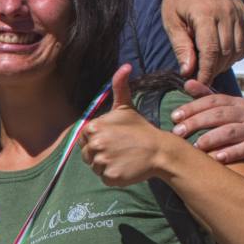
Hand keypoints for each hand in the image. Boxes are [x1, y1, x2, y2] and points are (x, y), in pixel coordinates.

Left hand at [82, 65, 176, 187]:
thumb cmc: (141, 128)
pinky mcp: (110, 176)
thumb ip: (119, 87)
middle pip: (87, 154)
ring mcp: (102, 161)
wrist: (160, 150)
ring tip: (123, 157)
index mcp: (93, 128)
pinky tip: (125, 166)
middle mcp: (95, 144)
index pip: (84, 138)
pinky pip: (104, 178)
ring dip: (107, 164)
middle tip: (120, 149)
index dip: (98, 139)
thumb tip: (125, 66)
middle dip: (101, 152)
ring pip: (95, 166)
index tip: (114, 138)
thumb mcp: (126, 107)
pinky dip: (113, 175)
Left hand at [160, 0, 243, 83]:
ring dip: (226, 63)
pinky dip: (239, 52)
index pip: (211, 51)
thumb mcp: (171, 23)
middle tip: (202, 76)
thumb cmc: (176, 0)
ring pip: (239, 48)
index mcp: (206, 13)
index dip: (206, 71)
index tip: (200, 83)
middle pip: (226, 52)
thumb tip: (189, 71)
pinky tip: (225, 56)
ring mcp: (238, 10)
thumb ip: (181, 47)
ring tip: (211, 66)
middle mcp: (227, 11)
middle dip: (214, 69)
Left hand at [170, 81, 243, 166]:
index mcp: (237, 103)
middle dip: (196, 122)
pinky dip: (231, 152)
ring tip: (195, 146)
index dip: (192, 107)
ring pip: (232, 131)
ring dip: (211, 138)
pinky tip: (217, 158)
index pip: (212, 100)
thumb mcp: (223, 115)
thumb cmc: (235, 134)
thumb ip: (206, 99)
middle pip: (220, 114)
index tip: (174, 117)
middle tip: (178, 132)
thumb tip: (187, 82)